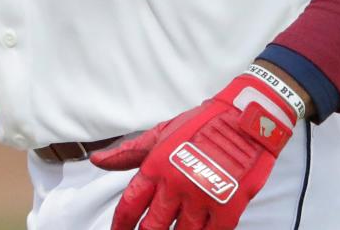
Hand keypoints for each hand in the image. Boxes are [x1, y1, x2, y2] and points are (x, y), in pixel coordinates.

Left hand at [90, 74, 297, 229]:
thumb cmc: (200, 125)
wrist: (243, 120)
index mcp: (157, 166)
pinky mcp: (227, 209)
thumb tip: (96, 160)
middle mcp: (176, 184)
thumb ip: (128, 153)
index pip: (130, 205)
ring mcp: (202, 198)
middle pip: (152, 227)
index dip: (121, 225)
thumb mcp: (161, 134)